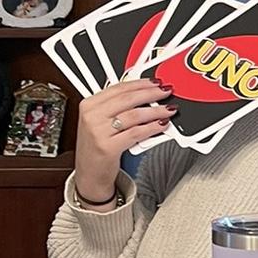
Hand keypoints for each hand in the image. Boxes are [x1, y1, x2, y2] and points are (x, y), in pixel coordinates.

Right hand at [73, 79, 175, 200]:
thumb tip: (144, 94)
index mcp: (89, 104)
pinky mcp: (108, 147)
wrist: (89, 175)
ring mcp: (98, 131)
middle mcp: (91, 116)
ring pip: (134, 115)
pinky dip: (152, 128)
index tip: (155, 82)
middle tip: (166, 92)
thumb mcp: (101, 122)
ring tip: (168, 110)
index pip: (119, 88)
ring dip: (155, 111)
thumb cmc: (97, 148)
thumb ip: (117, 107)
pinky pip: (136, 133)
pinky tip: (161, 125)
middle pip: (128, 99)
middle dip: (151, 93)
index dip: (140, 84)